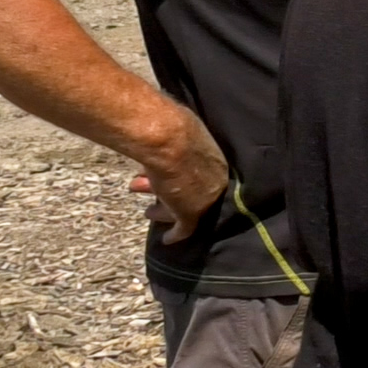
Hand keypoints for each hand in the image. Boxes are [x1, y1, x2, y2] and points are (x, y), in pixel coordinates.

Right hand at [127, 110, 227, 244]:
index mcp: (217, 161)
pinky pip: (184, 228)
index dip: (184, 179)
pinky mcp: (190, 213)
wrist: (169, 139)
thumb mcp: (182, 132)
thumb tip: (165, 132)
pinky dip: (176, 235)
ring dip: (164, 209)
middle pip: (192, 192)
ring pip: (182, 208)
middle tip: (150, 192)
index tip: (171, 180)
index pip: (201, 176)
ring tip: (149, 212)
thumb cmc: (173, 128)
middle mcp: (216, 181)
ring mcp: (205, 198)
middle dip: (170, 193)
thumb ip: (180, 139)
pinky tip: (168, 239)